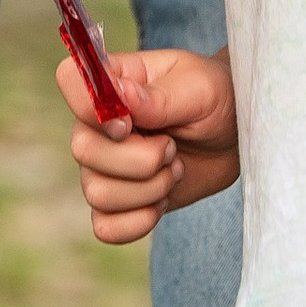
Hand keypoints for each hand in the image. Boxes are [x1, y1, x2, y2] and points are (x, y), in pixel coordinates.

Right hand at [53, 42, 238, 244]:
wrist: (236, 139)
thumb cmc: (216, 99)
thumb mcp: (198, 89)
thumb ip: (159, 98)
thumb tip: (119, 94)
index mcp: (113, 81)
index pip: (69, 80)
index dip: (91, 108)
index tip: (130, 123)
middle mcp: (99, 123)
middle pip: (83, 149)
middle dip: (139, 160)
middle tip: (172, 148)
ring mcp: (106, 164)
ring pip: (96, 193)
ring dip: (147, 189)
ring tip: (174, 169)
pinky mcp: (120, 201)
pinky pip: (105, 226)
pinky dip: (137, 222)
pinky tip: (161, 203)